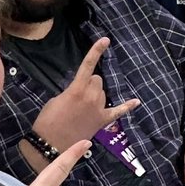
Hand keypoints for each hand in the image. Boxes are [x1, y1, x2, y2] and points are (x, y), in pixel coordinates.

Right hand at [32, 38, 140, 152]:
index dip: (97, 50)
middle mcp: (92, 97)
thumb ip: (71, 90)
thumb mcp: (56, 99)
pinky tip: (136, 101)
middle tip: (77, 95)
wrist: (50, 145)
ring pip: (103, 93)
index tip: (106, 39)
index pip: (88, 65)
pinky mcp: (102, 121)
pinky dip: (127, 106)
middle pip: (97, 80)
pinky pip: (118, 111)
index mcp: (77, 89)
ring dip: (96, 94)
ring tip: (82, 107)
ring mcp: (99, 109)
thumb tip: (80, 90)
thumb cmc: (48, 121)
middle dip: (89, 83)